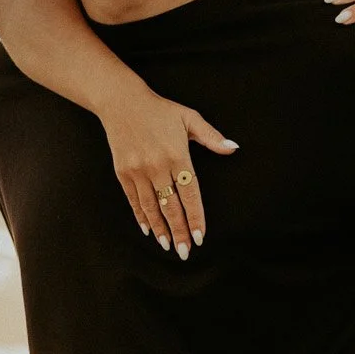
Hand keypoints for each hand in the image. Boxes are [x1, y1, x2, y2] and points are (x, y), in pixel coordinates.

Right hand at [99, 89, 238, 257]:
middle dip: (179, 231)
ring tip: (169, 245)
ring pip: (151, 207)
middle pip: (170, 206)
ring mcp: (138, 170)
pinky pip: (134, 200)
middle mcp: (156, 166)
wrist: (121, 101)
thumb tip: (232, 148)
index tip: (200, 236)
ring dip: (161, 229)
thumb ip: (212, 137)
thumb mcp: (189, 117)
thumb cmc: (159, 110)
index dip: (195, 217)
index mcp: (177, 155)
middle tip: (185, 251)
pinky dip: (141, 216)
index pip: (190, 194)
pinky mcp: (123, 172)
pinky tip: (148, 230)